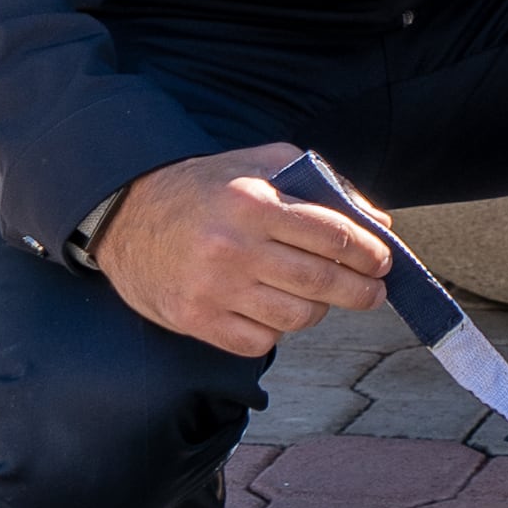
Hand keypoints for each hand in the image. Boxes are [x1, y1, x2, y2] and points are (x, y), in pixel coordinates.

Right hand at [92, 144, 396, 355]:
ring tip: (319, 297)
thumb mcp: (261, 164)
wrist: (124, 214)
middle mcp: (233, 248)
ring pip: (296, 317)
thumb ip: (323, 186)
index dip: (370, 253)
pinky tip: (273, 310)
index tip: (384, 262)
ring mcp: (213, 289)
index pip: (333, 236)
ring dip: (319, 310)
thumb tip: (377, 223)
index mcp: (253, 202)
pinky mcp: (195, 320)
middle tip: (376, 292)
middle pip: (322, 282)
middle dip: (362, 291)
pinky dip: (277, 331)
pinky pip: (260, 342)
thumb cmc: (206, 187)